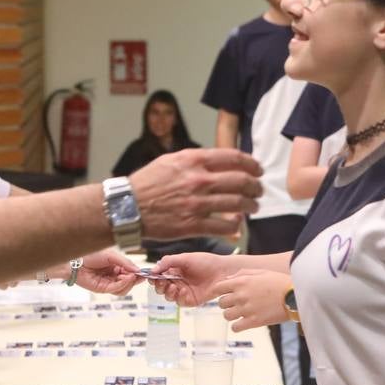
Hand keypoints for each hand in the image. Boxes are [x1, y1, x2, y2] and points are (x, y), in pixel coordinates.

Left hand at [76, 249, 139, 295]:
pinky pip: (116, 290)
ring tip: (131, 276)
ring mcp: (108, 283)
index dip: (138, 274)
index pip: (130, 273)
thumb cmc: (91, 255)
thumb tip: (138, 270)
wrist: (76, 261)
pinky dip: (123, 284)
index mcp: (116, 267)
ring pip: (124, 289)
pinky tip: (125, 278)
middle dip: (136, 280)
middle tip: (140, 276)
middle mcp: (113, 276)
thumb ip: (125, 262)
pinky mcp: (103, 289)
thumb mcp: (112, 255)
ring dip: (129, 283)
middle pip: (129, 283)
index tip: (145, 273)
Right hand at [130, 148, 260, 239]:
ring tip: (252, 207)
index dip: (251, 163)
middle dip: (255, 186)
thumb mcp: (170, 161)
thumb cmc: (147, 183)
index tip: (257, 169)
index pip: (234, 157)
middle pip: (241, 181)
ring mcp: (197, 204)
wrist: (126, 208)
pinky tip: (237, 225)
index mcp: (193, 160)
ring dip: (250, 206)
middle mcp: (198, 180)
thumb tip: (219, 162)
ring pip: (237, 204)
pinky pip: (223, 226)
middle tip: (258, 190)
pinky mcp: (192, 225)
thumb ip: (196, 160)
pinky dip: (234, 226)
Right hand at [147, 252, 236, 306]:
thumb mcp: (185, 258)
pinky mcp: (191, 300)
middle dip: (159, 286)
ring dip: (167, 292)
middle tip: (162, 282)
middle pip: (161, 288)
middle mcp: (178, 282)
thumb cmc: (206, 262)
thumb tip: (153, 269)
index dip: (153, 277)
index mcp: (174, 271)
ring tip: (174, 286)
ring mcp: (184, 292)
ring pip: (168, 296)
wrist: (223, 271)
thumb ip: (168, 262)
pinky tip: (183, 291)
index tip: (151, 276)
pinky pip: (179, 302)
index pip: (159, 276)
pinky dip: (178, 297)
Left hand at [216, 269, 290, 330]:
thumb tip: (228, 279)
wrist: (294, 295)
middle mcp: (241, 295)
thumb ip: (242, 274)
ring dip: (232, 315)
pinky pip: (235, 327)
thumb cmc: (279, 282)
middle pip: (221, 303)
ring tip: (241, 314)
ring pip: (226, 316)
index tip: (225, 294)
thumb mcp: (260, 272)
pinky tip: (244, 322)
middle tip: (236, 304)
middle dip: (227, 304)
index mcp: (241, 282)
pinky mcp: (253, 322)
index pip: (218, 287)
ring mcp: (246, 309)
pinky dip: (237, 326)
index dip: (220, 291)